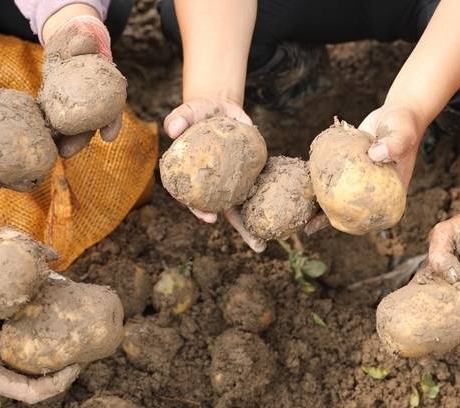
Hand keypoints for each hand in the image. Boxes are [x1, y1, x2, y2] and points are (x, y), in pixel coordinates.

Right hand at [0, 302, 79, 407]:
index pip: (36, 391)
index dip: (59, 381)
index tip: (78, 365)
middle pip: (34, 369)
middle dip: (55, 354)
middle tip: (76, 332)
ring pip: (19, 352)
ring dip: (36, 337)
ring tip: (56, 314)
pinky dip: (9, 325)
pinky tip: (15, 306)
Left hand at [42, 16, 121, 157]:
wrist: (69, 45)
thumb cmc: (80, 42)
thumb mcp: (83, 39)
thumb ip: (84, 42)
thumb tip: (85, 43)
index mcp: (102, 92)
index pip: (110, 111)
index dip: (111, 124)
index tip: (108, 137)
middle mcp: (88, 104)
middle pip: (86, 127)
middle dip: (77, 141)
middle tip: (66, 153)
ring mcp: (70, 106)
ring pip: (68, 127)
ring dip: (59, 141)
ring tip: (48, 152)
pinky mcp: (53, 103)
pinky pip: (50, 117)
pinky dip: (45, 127)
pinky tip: (36, 136)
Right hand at [164, 97, 265, 252]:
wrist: (219, 109)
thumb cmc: (198, 114)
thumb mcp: (188, 113)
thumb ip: (179, 119)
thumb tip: (171, 130)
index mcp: (199, 180)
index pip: (197, 200)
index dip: (200, 211)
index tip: (209, 219)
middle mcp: (218, 186)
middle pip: (228, 211)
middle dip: (243, 229)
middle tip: (258, 246)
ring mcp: (237, 181)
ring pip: (248, 205)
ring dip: (260, 224)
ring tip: (274, 240)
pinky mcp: (252, 172)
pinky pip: (262, 186)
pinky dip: (273, 198)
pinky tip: (288, 211)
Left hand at [304, 105, 422, 236]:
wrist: (397, 112)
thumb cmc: (404, 126)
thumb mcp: (402, 135)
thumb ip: (393, 144)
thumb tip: (375, 155)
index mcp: (388, 191)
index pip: (370, 214)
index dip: (354, 224)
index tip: (336, 227)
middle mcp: (372, 188)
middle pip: (349, 209)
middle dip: (329, 219)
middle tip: (308, 228)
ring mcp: (358, 177)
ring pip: (337, 193)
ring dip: (320, 202)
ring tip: (299, 213)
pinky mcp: (348, 163)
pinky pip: (333, 173)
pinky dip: (320, 178)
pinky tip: (302, 182)